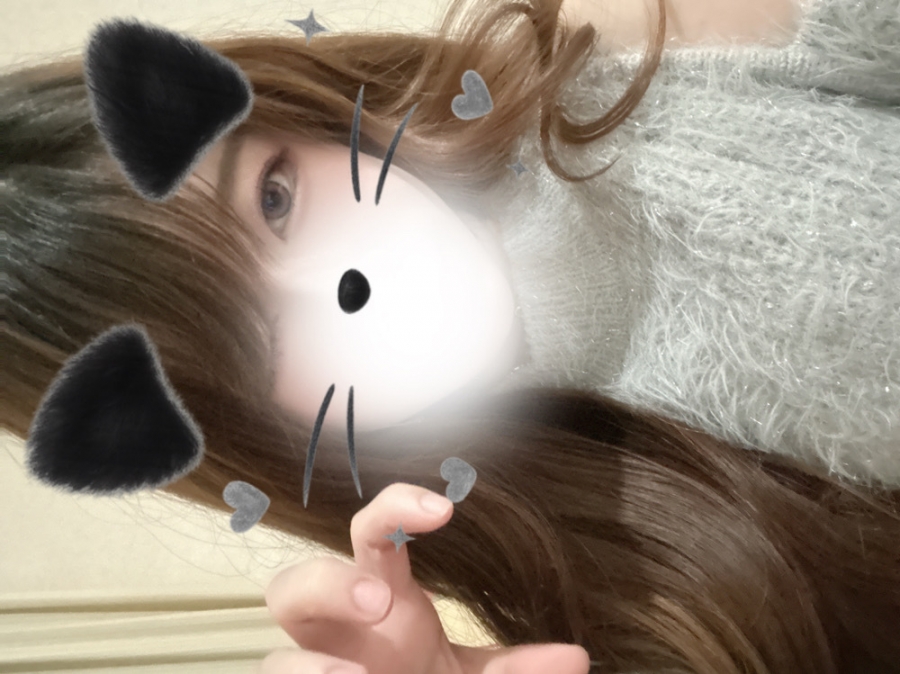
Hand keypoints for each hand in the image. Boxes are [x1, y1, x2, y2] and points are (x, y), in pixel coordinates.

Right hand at [257, 482, 590, 673]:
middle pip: (295, 583)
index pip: (374, 533)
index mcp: (383, 600)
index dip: (396, 509)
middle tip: (379, 600)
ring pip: (272, 658)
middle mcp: (335, 633)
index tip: (443, 509)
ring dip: (303, 666)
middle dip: (328, 583)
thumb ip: (514, 670)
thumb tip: (575, 657)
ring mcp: (313, 668)